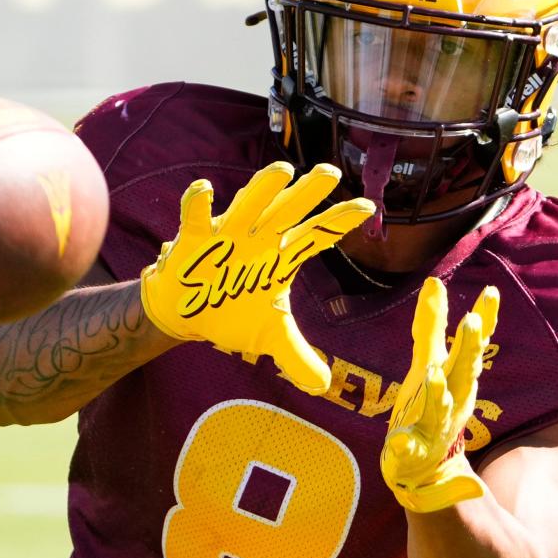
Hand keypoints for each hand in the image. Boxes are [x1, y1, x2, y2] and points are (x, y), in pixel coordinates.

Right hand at [140, 162, 374, 392]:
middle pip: (288, 210)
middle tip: (330, 173)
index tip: (369, 208)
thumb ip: (296, 356)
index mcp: (281, 255)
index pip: (317, 234)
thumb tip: (324, 386)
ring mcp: (228, 234)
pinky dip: (199, 203)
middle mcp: (259, 238)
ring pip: (249, 205)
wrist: (188, 313)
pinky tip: (205, 190)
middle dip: (308, 192)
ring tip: (284, 171)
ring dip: (264, 189)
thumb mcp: (268, 336)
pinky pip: (197, 217)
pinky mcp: (195, 239)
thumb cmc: (231, 314)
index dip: (340, 221)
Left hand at [381, 277, 498, 512]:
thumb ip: (431, 325)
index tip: (490, 292)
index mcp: (458, 377)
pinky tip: (399, 441)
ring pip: (441, 408)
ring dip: (439, 391)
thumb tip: (433, 281)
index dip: (484, 319)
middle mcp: (454, 398)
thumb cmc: (430, 404)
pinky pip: (410, 447)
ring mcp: (435, 426)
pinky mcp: (415, 450)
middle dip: (470, 349)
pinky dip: (406, 445)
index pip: (473, 345)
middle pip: (465, 372)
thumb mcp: (430, 361)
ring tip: (431, 373)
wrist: (425, 463)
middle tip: (473, 322)